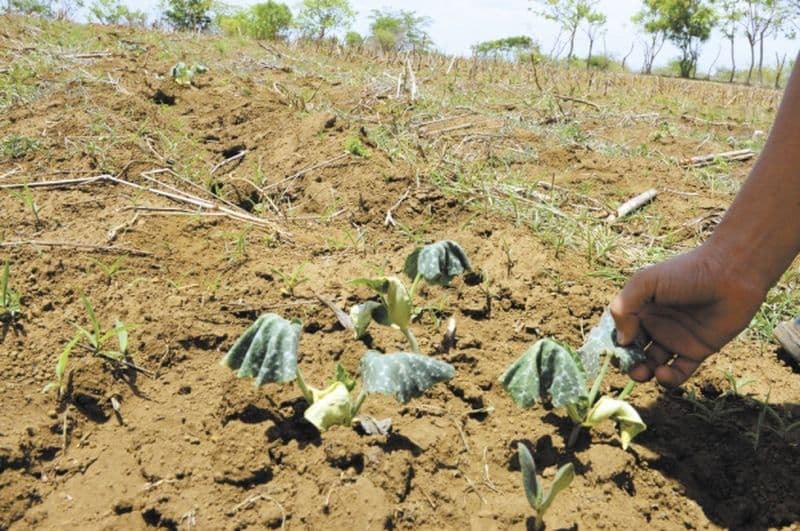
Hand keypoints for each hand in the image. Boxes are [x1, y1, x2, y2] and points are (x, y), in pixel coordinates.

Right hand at [610, 244, 767, 386]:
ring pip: (652, 365)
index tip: (614, 352)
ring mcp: (676, 339)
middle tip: (630, 366)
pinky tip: (663, 373)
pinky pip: (679, 372)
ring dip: (643, 373)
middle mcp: (656, 325)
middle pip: (634, 352)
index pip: (620, 332)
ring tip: (643, 372)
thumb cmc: (685, 272)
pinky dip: (668, 379)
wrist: (730, 274)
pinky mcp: (697, 350)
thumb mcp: (645, 282)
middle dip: (627, 363)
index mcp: (641, 308)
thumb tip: (621, 341)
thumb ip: (624, 308)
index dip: (615, 345)